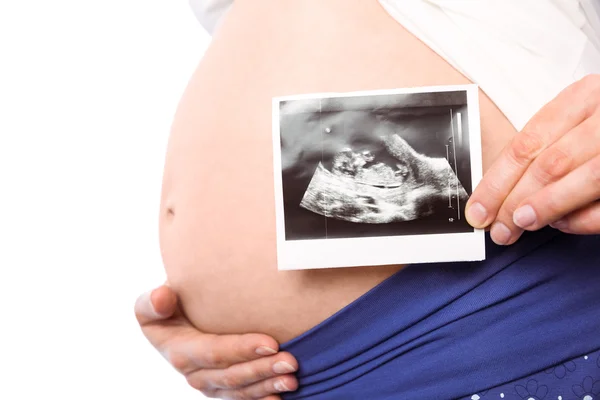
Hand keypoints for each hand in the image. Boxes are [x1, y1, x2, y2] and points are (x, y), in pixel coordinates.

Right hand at [134, 285, 298, 399]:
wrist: (174, 320)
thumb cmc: (168, 307)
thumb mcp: (153, 304)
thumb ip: (153, 302)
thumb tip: (162, 297)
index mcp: (179, 351)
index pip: (213, 352)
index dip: (241, 349)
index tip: (271, 342)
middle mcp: (193, 373)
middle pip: (231, 375)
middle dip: (262, 369)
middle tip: (290, 361)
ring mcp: (209, 384)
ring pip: (240, 390)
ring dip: (267, 385)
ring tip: (292, 379)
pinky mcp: (222, 389)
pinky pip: (243, 399)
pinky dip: (261, 399)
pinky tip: (281, 398)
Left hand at [465, 74, 599, 243]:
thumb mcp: (574, 120)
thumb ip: (543, 149)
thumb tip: (497, 193)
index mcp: (583, 97)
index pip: (527, 144)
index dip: (497, 181)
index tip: (478, 209)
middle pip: (551, 164)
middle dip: (515, 201)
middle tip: (498, 228)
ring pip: (586, 180)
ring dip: (547, 208)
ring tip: (521, 224)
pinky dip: (584, 218)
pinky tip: (562, 223)